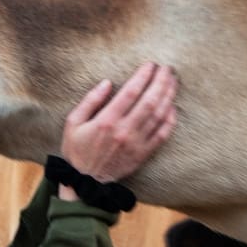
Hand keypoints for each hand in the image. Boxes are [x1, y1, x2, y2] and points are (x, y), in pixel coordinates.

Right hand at [61, 62, 177, 182]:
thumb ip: (90, 101)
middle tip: (167, 68)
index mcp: (106, 121)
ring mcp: (136, 144)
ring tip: (173, 82)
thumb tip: (108, 83)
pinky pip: (162, 135)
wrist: (85, 182)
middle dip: (161, 82)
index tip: (150, 64)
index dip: (143, 76)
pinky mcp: (143, 154)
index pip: (131, 92)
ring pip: (159, 116)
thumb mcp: (73, 122)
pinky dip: (170, 120)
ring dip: (168, 96)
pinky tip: (173, 107)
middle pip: (150, 101)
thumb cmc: (77, 149)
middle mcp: (124, 131)